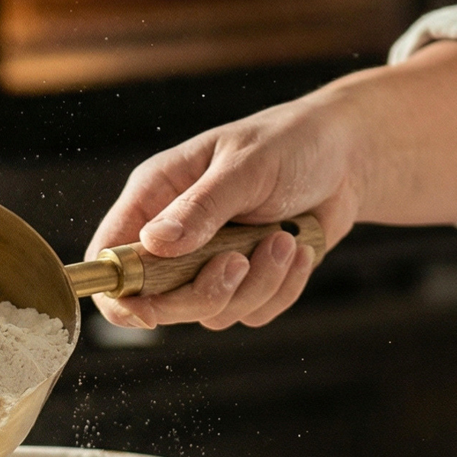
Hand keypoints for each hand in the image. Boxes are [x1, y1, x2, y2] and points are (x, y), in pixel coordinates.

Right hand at [86, 92, 358, 329]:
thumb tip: (153, 244)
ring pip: (211, 313)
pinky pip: (252, 313)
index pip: (110, 258)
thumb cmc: (290, 143)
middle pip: (157, 302)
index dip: (119, 293)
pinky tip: (298, 248)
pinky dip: (282, 288)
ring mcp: (209, 264)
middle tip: (239, 260)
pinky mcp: (247, 282)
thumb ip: (200, 208)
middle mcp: (174, 237)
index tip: (147, 310)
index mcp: (154, 198)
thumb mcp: (245, 166)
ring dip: (256, 285)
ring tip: (285, 239)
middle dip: (203, 293)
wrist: (346, 157)